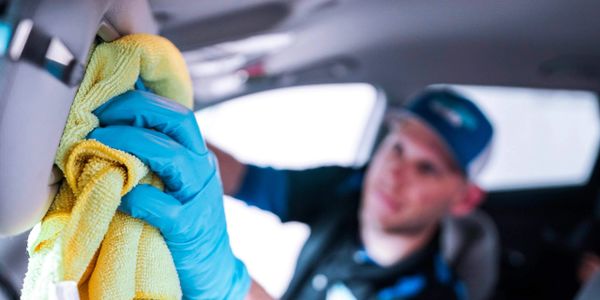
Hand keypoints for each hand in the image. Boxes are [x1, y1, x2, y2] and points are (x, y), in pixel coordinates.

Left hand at [88, 90, 249, 298]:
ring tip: (98, 145)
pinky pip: (163, 206)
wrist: (212, 269)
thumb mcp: (174, 185)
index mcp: (197, 156)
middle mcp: (203, 169)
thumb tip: (107, 133)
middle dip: (136, 110)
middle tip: (100, 115)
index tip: (106, 102)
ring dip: (131, 144)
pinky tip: (116, 197)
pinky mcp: (190, 227)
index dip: (141, 101)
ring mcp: (200, 196)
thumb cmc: (182, 224)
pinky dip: (136, 197)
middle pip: (180, 122)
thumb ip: (152, 162)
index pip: (176, 114)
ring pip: (173, 157)